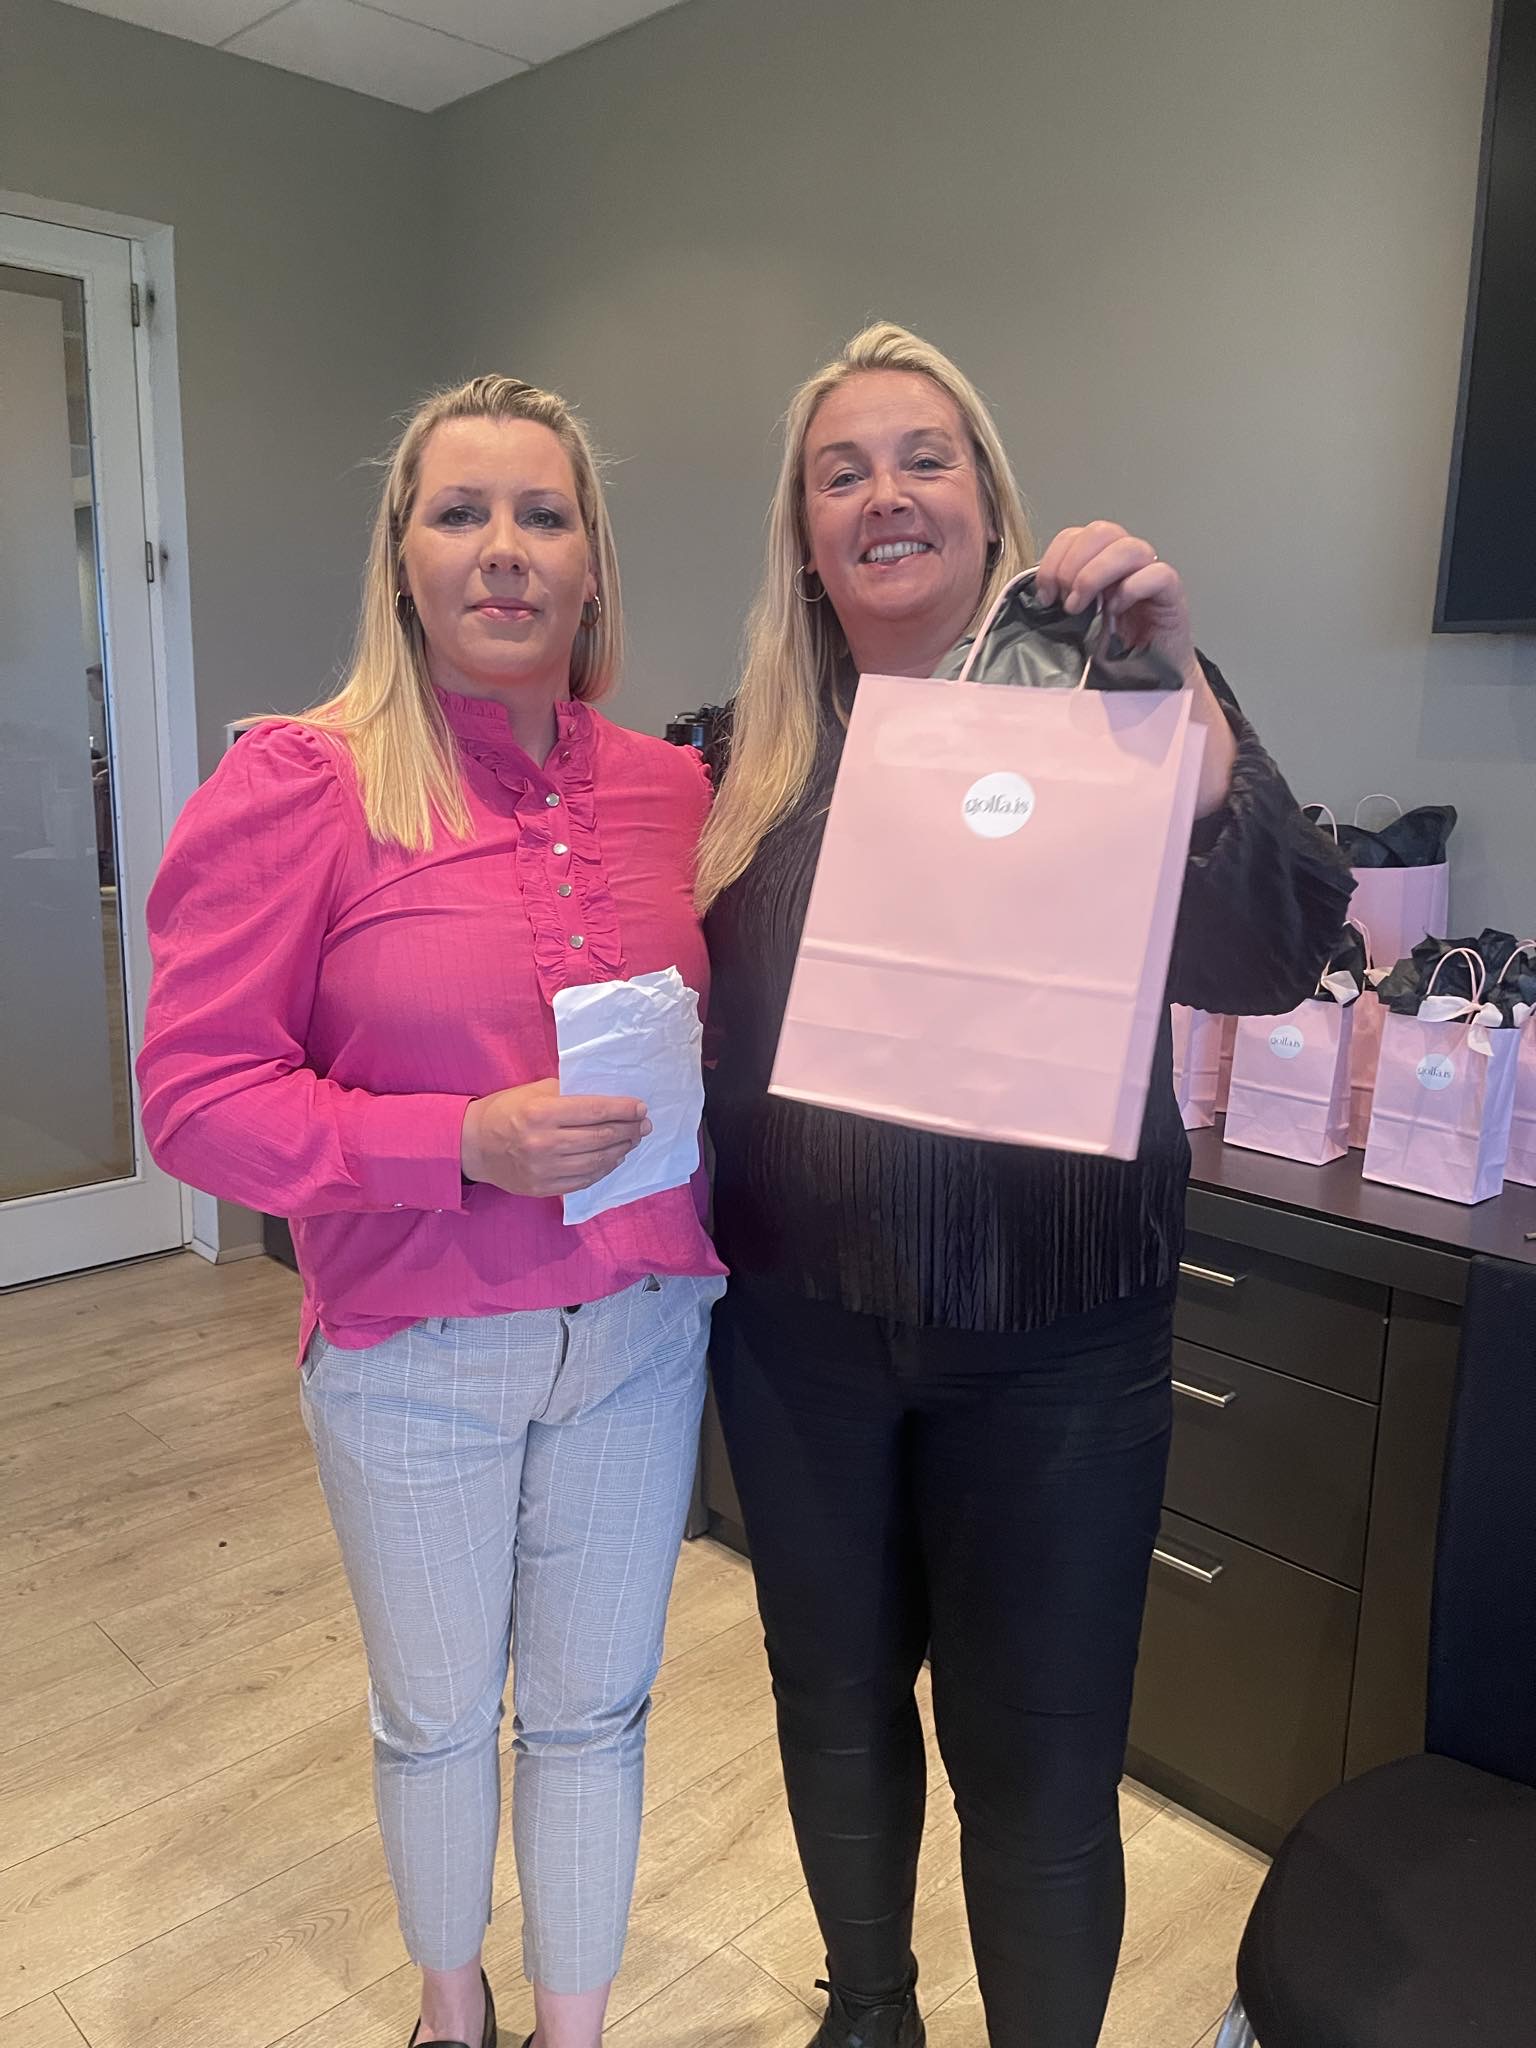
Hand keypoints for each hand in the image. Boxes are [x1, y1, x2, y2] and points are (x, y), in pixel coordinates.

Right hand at [460, 1079, 651, 1198]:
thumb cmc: (505, 1111)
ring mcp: (544, 1170)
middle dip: (628, 1130)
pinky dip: (603, 1169)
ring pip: (596, 1162)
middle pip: (600, 1137)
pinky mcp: (543, 1188)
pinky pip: (584, 1180)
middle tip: (643, 1126)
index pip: (595, 1111)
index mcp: (541, 1113)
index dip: (623, 1110)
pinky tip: (613, 1159)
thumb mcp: (533, 1091)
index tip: (641, 1108)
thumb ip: (568, 1093)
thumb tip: (607, 1099)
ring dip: (620, 1151)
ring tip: (631, 1141)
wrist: (473, 1146)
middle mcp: (544, 1143)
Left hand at [1036, 520, 1235, 815]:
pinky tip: (1116, 613)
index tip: (1044, 594)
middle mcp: (1128, 565)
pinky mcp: (1172, 598)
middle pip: (1103, 530)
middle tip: (1063, 600)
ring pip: (1131, 546)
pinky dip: (1132, 588)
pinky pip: (1158, 573)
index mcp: (1102, 565)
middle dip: (1073, 562)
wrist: (1148, 690)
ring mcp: (1152, 578)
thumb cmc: (1109, 659)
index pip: (1078, 534)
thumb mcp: (1072, 628)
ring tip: (1082, 607)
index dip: (1057, 556)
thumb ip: (1056, 604)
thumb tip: (1027, 598)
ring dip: (1096, 574)